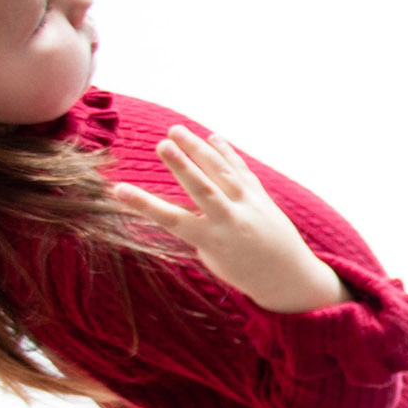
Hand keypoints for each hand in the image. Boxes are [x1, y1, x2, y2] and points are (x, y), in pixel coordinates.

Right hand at [141, 131, 341, 314]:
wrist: (289, 277)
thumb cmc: (242, 271)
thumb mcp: (213, 256)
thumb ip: (199, 227)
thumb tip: (189, 200)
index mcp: (211, 240)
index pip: (172, 220)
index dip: (144, 205)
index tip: (118, 190)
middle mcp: (230, 220)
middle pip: (203, 188)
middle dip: (181, 165)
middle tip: (161, 143)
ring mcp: (249, 206)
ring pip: (221, 172)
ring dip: (198, 149)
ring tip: (175, 129)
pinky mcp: (262, 198)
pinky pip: (241, 171)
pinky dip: (226, 154)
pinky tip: (212, 138)